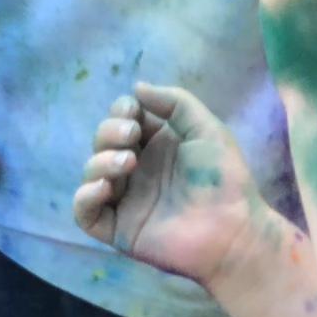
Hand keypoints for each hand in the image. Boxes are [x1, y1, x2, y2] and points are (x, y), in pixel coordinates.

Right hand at [72, 83, 285, 285]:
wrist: (233, 230)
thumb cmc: (223, 179)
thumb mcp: (206, 129)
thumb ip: (175, 102)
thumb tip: (136, 87)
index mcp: (155, 146)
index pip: (122, 120)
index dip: (121, 111)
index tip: (134, 113)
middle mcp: (136, 170)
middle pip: (102, 141)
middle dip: (109, 131)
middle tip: (132, 135)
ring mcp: (124, 200)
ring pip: (91, 172)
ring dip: (101, 160)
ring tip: (128, 163)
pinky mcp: (117, 229)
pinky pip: (84, 212)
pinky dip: (85, 196)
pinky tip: (105, 187)